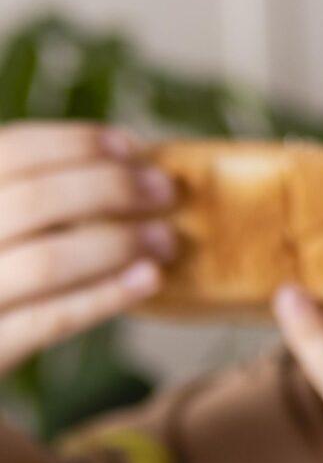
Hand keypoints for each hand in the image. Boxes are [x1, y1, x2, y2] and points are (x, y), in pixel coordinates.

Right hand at [0, 123, 176, 373]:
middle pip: (35, 200)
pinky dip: (107, 294)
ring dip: (118, 244)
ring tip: (165, 239)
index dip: (76, 143)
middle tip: (163, 192)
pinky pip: (52, 320)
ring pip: (47, 260)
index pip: (10, 151)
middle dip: (111, 189)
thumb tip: (126, 161)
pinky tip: (149, 278)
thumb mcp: (4, 219)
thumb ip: (31, 192)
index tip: (132, 146)